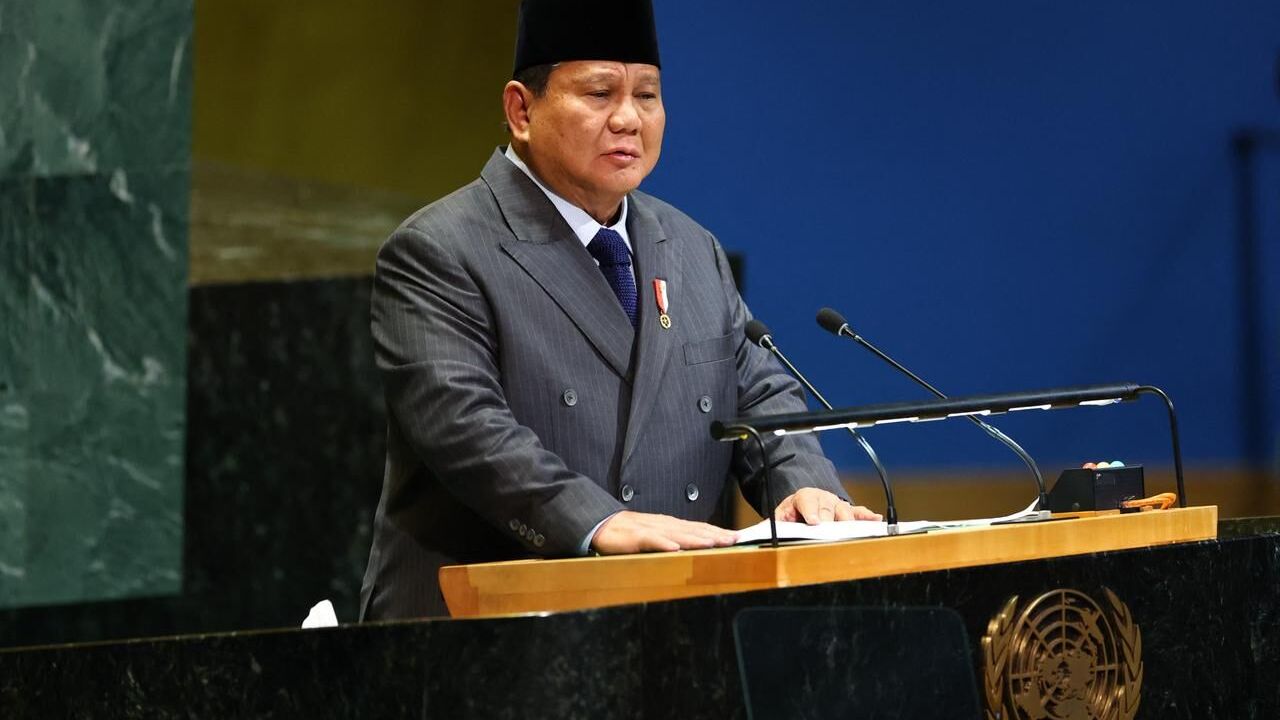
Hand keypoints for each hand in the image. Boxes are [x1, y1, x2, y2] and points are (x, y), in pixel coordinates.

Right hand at [590, 511, 737, 553]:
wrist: (603, 525)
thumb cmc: (631, 533)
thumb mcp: (658, 536)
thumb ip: (676, 540)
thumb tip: (698, 547)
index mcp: (672, 525)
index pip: (700, 528)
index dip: (719, 532)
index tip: (737, 537)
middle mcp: (666, 525)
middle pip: (695, 529)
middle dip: (716, 534)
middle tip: (735, 539)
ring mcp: (652, 529)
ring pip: (678, 533)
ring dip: (697, 538)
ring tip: (714, 542)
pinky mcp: (637, 537)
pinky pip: (652, 540)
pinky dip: (664, 543)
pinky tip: (675, 548)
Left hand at [775, 487, 882, 523]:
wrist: (803, 506)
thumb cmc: (792, 515)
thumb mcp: (780, 518)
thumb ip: (774, 525)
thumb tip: (758, 536)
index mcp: (803, 497)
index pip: (806, 501)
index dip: (810, 511)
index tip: (813, 522)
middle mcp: (822, 498)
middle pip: (827, 506)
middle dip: (829, 518)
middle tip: (830, 530)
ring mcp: (836, 504)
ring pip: (844, 510)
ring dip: (847, 520)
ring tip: (852, 530)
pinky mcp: (848, 512)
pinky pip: (859, 513)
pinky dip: (867, 516)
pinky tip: (875, 519)